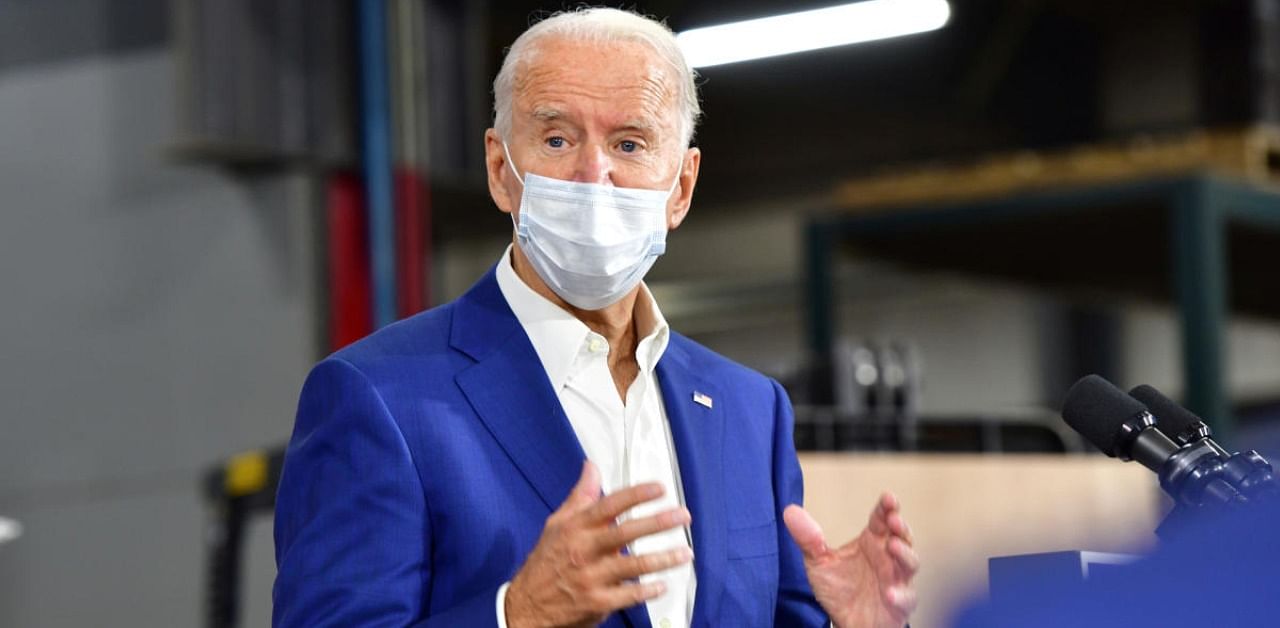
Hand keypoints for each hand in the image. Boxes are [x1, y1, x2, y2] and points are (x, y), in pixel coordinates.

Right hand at [505, 461, 692, 627]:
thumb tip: (591, 467)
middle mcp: (584, 550)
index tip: (659, 489)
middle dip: (658, 523)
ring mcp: (591, 578)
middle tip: (682, 516)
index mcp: (576, 528)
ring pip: (633, 566)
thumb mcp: (557, 525)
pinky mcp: (597, 603)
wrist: (526, 607)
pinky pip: (629, 596)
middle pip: (626, 532)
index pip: (609, 505)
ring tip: (685, 552)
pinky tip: (663, 585)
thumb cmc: (546, 562)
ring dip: (663, 559)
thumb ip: (580, 497)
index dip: (636, 495)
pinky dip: (648, 591)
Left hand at [783, 493, 918, 627]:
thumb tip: (790, 512)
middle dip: (900, 526)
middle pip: (901, 536)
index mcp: (871, 542)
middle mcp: (887, 558)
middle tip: (893, 518)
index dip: (886, 507)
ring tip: (893, 546)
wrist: (846, 622)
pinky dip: (900, 595)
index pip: (881, 519)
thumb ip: (808, 539)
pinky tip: (889, 593)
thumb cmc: (840, 590)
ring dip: (904, 554)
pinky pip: (905, 598)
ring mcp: (897, 580)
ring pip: (910, 563)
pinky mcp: (900, 604)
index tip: (887, 498)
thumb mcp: (819, 563)